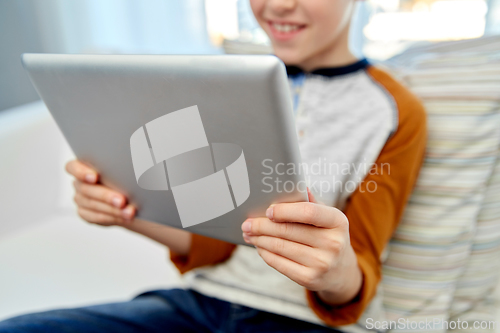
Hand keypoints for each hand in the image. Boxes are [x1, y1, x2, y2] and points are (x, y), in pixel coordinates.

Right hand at [65, 160, 135, 226]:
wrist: (129, 196)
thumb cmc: (126, 177)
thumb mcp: (124, 169)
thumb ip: (121, 166)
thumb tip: (134, 163)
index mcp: (83, 166)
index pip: (72, 167)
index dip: (81, 172)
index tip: (95, 177)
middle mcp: (79, 183)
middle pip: (87, 189)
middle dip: (106, 196)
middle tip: (122, 201)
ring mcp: (81, 199)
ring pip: (93, 205)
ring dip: (113, 210)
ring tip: (129, 212)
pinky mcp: (86, 213)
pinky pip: (97, 217)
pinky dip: (112, 218)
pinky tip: (124, 218)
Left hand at [241, 189, 361, 305]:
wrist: (340, 271)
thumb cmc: (327, 236)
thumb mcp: (327, 218)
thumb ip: (311, 203)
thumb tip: (293, 187)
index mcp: (338, 221)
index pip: (308, 212)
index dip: (285, 210)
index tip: (268, 210)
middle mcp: (333, 243)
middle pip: (288, 230)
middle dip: (261, 226)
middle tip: (247, 223)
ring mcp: (322, 263)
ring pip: (280, 246)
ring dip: (259, 239)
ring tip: (249, 234)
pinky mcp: (309, 278)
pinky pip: (279, 263)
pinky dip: (265, 253)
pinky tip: (259, 246)